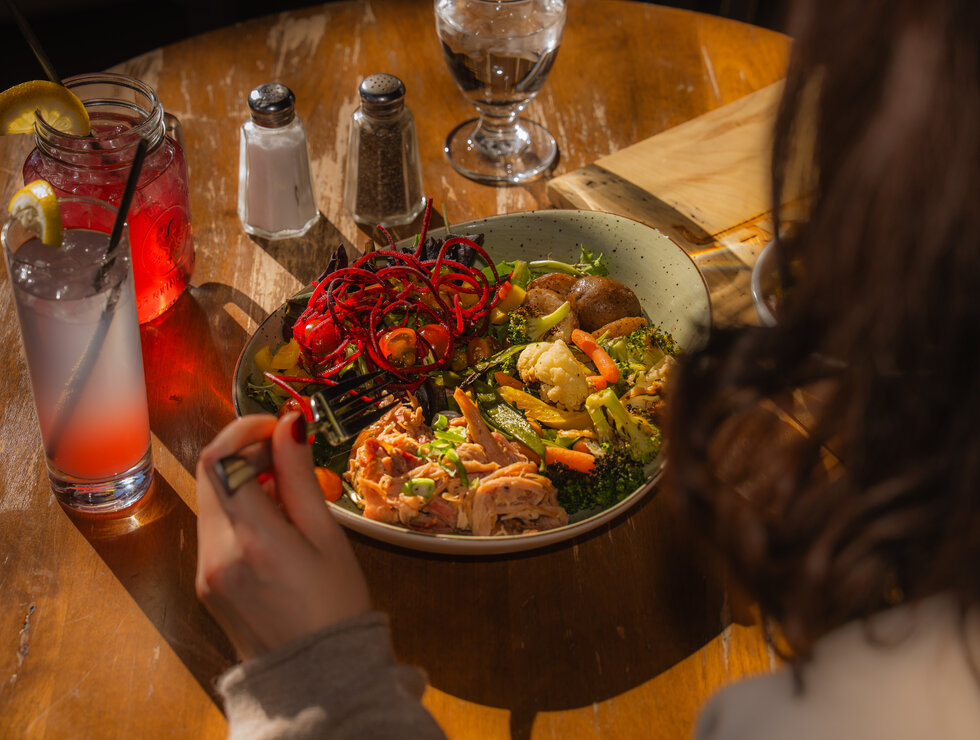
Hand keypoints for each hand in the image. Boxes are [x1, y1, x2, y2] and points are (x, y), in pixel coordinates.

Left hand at [195, 412, 370, 659]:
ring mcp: (206, 571)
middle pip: (209, 475)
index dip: (245, 431)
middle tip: (287, 456)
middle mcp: (216, 555)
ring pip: (212, 500)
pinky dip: (240, 510)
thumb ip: (299, 476)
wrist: (317, 675)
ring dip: (243, 481)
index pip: (221, 460)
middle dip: (245, 453)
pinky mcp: (207, 582)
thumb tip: (289, 424)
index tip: (277, 426)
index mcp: (252, 540)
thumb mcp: (326, 535)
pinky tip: (275, 522)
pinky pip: (216, 528)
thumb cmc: (334, 606)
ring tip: (289, 494)